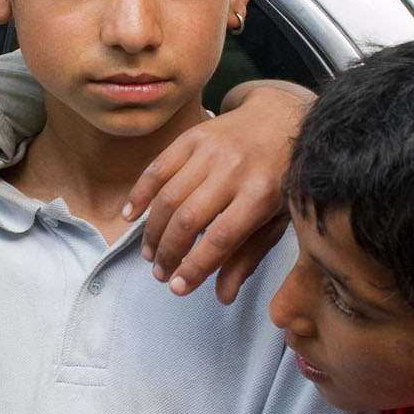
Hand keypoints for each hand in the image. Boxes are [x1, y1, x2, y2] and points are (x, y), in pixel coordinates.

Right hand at [124, 80, 312, 303]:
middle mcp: (234, 169)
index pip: (221, 238)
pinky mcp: (193, 136)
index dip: (195, 267)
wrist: (283, 116)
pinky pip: (157, 168)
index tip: (178, 287)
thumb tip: (223, 296)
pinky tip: (130, 216)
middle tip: (161, 273)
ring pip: (168, 196)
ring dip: (153, 231)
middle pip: (189, 219)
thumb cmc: (283, 176)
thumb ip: (249, 256)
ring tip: (150, 254)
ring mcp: (211, 150)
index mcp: (262, 193)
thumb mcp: (279, 219)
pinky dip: (140, 193)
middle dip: (169, 253)